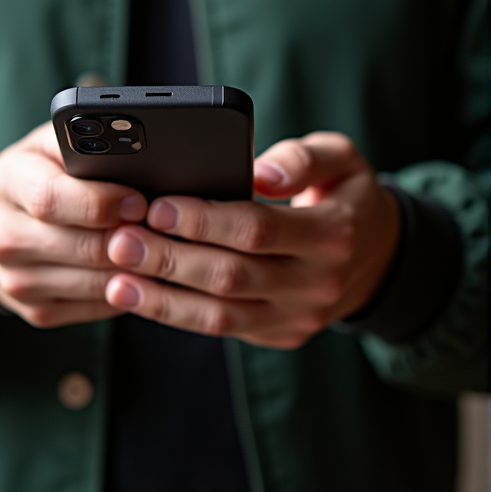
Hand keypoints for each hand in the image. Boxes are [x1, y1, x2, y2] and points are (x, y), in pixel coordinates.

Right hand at [0, 122, 146, 326]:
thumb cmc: (37, 174)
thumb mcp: (51, 144)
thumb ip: (83, 145)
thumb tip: (135, 157)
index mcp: (8, 183)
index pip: (51, 199)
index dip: (102, 202)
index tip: (137, 201)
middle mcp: (4, 236)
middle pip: (83, 247)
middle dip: (132, 237)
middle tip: (163, 228)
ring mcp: (17, 280)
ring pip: (97, 282)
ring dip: (137, 268)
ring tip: (160, 248)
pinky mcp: (37, 312)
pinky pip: (97, 307)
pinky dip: (127, 291)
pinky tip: (138, 271)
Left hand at [104, 133, 400, 348]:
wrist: (377, 256)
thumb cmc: (344, 195)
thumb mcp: (342, 159)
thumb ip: (303, 158)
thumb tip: (263, 172)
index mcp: (334, 233)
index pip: (258, 229)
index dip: (204, 220)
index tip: (157, 206)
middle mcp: (318, 283)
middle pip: (232, 276)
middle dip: (169, 259)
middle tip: (119, 239)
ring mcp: (298, 317)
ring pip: (220, 316)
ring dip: (162, 298)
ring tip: (115, 278)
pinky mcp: (278, 334)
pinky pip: (221, 329)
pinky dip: (175, 314)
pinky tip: (137, 296)